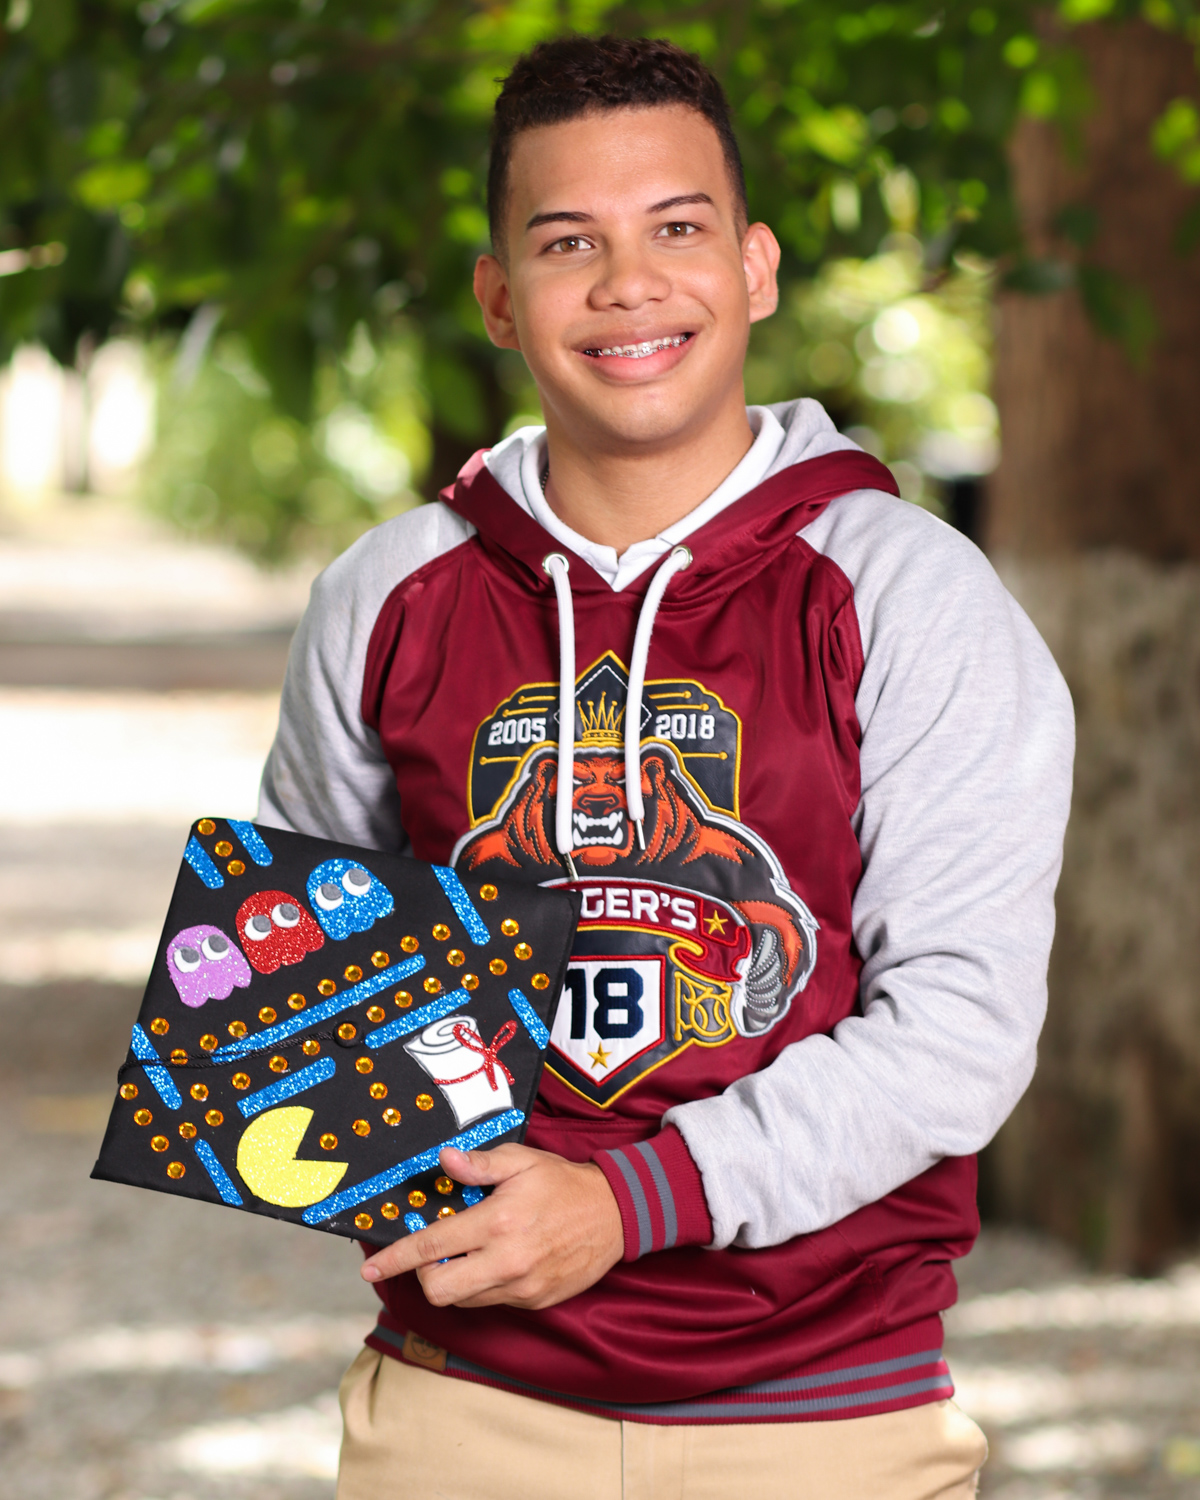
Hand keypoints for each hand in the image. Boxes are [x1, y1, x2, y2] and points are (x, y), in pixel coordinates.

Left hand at [360, 1142, 623, 1309]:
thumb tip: (444, 1161)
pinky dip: (481, 1286)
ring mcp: (520, 1286)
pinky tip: (496, 1261)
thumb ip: (479, 1165)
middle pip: (438, 1290)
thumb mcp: (521, 1161)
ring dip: (453, 1281)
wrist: (615, 1215)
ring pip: (462, 1300)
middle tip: (434, 1253)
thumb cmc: (563, 1184)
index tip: (369, 1266)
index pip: (431, 1247)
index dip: (395, 1258)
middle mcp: (505, 1261)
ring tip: (470, 1252)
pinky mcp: (533, 1301)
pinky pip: (490, 1302)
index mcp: (496, 1222)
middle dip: (424, 1275)